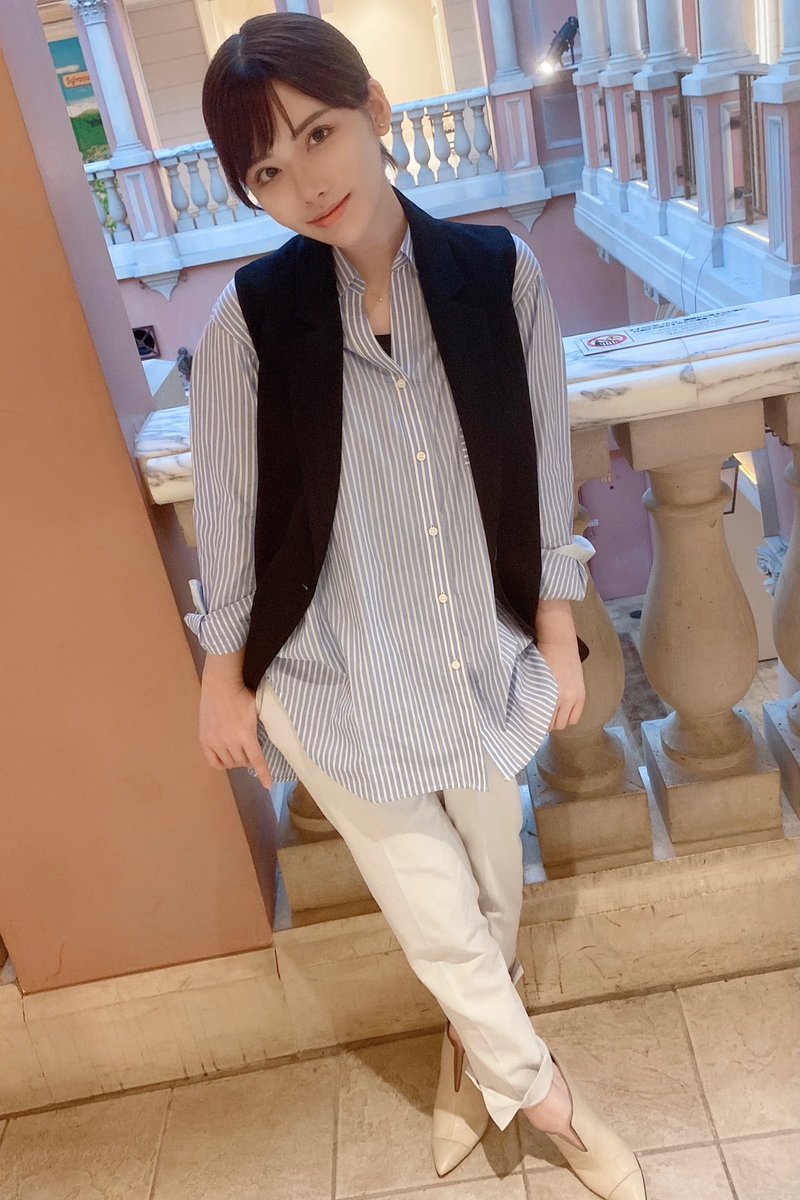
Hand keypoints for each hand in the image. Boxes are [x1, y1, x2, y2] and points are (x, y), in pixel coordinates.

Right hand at [198, 673, 272, 788]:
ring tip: (238, 752)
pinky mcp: (205, 739)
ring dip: (236, 761)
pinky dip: (221, 764)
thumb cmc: (243, 694)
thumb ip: (259, 728)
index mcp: (246, 734)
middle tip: (250, 752)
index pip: (257, 760)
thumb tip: (263, 742)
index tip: (268, 785)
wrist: (220, 684)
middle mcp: (230, 741)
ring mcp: (215, 741)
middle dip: (248, 760)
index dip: (264, 774)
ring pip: (229, 763)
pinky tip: (225, 759)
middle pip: (242, 762)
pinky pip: (213, 761)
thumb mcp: (257, 711)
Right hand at [538, 637, 585, 730]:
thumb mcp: (576, 681)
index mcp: (580, 697)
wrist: (559, 644)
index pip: (571, 721)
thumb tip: (558, 710)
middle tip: (542, 714)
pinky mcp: (543, 690)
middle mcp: (570, 699)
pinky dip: (534, 711)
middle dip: (550, 722)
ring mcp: (556, 696)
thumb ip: (570, 697)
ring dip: (541, 718)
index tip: (554, 715)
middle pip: (559, 724)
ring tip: (536, 710)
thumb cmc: (567, 659)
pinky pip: (539, 709)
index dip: (561, 719)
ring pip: (547, 720)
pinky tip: (531, 706)